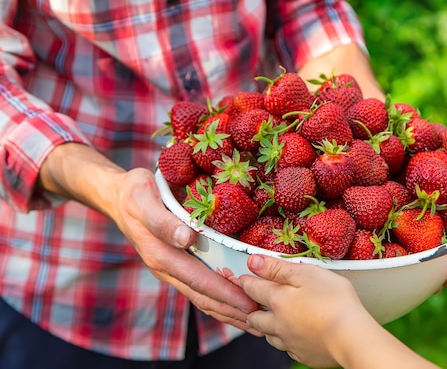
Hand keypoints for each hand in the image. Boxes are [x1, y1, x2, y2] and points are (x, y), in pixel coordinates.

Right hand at [111, 168, 260, 331]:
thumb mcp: (143, 200)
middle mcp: (166, 267)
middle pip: (203, 297)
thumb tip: (186, 239)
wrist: (117, 196)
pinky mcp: (175, 265)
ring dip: (227, 310)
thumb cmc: (133, 193)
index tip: (248, 302)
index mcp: (161, 255)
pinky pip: (199, 287)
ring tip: (254, 319)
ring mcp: (171, 269)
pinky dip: (219, 299)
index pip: (199, 280)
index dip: (225, 293)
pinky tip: (236, 303)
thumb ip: (162, 221)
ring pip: (201, 296)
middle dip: (232, 310)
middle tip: (262, 319)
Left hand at [239, 255, 439, 368]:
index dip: (246, 281)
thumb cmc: (334, 301)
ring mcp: (290, 342)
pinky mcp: (303, 355)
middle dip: (251, 309)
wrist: (352, 337)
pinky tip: (294, 336)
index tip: (244, 278)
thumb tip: (253, 261)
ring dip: (267, 327)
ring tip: (272, 320)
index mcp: (278, 300)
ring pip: (269, 336)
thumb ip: (278, 268)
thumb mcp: (306, 273)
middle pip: (255, 317)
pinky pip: (287, 349)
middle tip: (253, 303)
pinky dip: (286, 341)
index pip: (253, 289)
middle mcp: (278, 324)